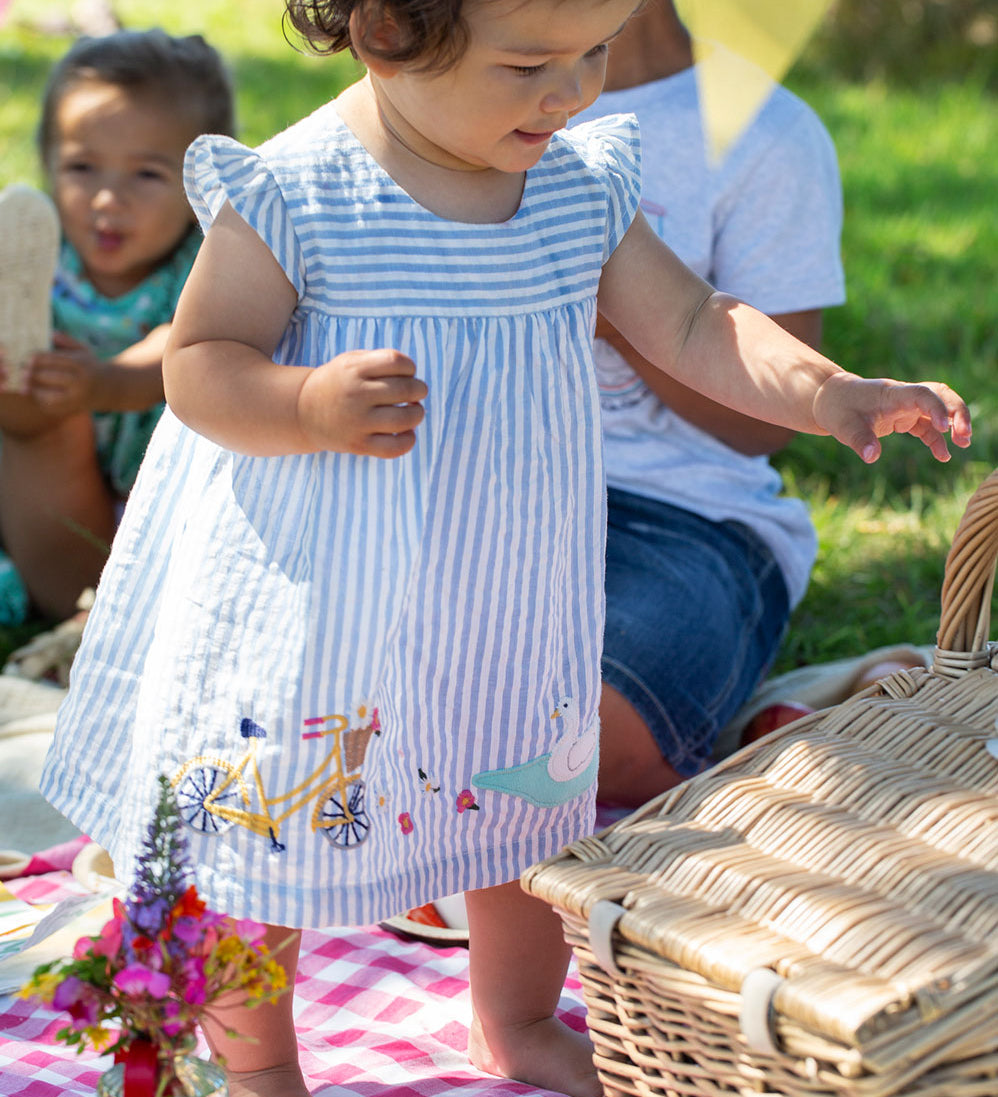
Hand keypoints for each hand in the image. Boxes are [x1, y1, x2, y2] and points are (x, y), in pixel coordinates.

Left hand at [22, 331, 106, 415]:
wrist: (110, 389)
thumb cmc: (90, 365)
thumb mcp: (83, 349)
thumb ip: (66, 341)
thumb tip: (49, 334)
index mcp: (80, 364)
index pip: (50, 360)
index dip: (34, 358)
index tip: (27, 358)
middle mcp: (79, 382)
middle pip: (46, 377)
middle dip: (30, 373)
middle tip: (21, 370)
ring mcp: (76, 398)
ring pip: (46, 395)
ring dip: (33, 389)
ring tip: (27, 383)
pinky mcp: (73, 409)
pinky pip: (51, 407)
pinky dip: (40, 400)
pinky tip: (38, 393)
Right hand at [297, 348, 426, 457]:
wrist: (302, 411)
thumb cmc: (338, 383)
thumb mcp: (351, 361)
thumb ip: (382, 362)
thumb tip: (416, 380)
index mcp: (354, 369)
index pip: (397, 362)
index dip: (410, 368)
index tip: (407, 374)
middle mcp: (355, 394)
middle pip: (406, 390)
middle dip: (419, 390)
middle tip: (416, 393)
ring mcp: (357, 422)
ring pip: (405, 419)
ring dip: (418, 414)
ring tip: (413, 411)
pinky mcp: (358, 445)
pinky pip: (395, 447)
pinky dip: (408, 440)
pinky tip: (406, 433)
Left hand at [812, 373, 971, 462]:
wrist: (832, 400)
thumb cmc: (838, 409)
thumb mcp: (843, 426)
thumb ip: (859, 440)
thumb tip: (872, 457)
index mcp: (891, 394)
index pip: (922, 394)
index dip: (936, 407)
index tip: (945, 427)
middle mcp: (904, 397)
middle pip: (941, 395)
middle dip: (957, 412)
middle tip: (963, 435)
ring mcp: (906, 407)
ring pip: (939, 409)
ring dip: (954, 424)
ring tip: (963, 443)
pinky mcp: (905, 418)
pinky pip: (927, 427)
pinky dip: (937, 439)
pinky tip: (944, 456)